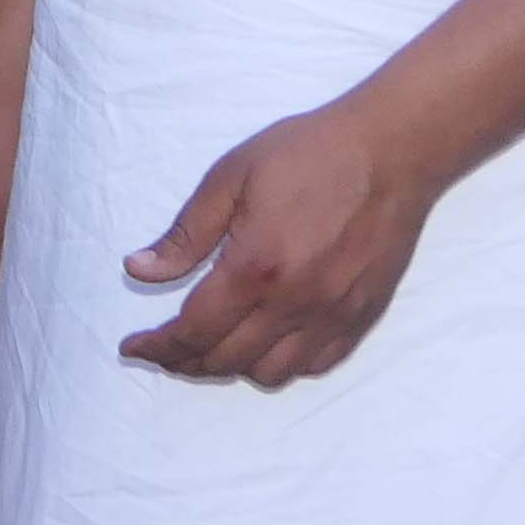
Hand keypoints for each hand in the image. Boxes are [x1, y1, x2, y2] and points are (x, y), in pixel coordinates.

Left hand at [118, 97, 437, 385]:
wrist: (391, 151)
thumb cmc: (306, 153)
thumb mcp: (230, 178)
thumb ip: (184, 235)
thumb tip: (138, 271)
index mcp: (255, 267)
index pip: (194, 330)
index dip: (158, 346)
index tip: (133, 347)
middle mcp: (294, 303)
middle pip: (227, 360)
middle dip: (184, 360)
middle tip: (164, 348)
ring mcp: (333, 316)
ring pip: (271, 373)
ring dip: (232, 367)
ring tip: (211, 345)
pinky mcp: (362, 318)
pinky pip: (314, 366)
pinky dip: (281, 364)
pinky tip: (264, 342)